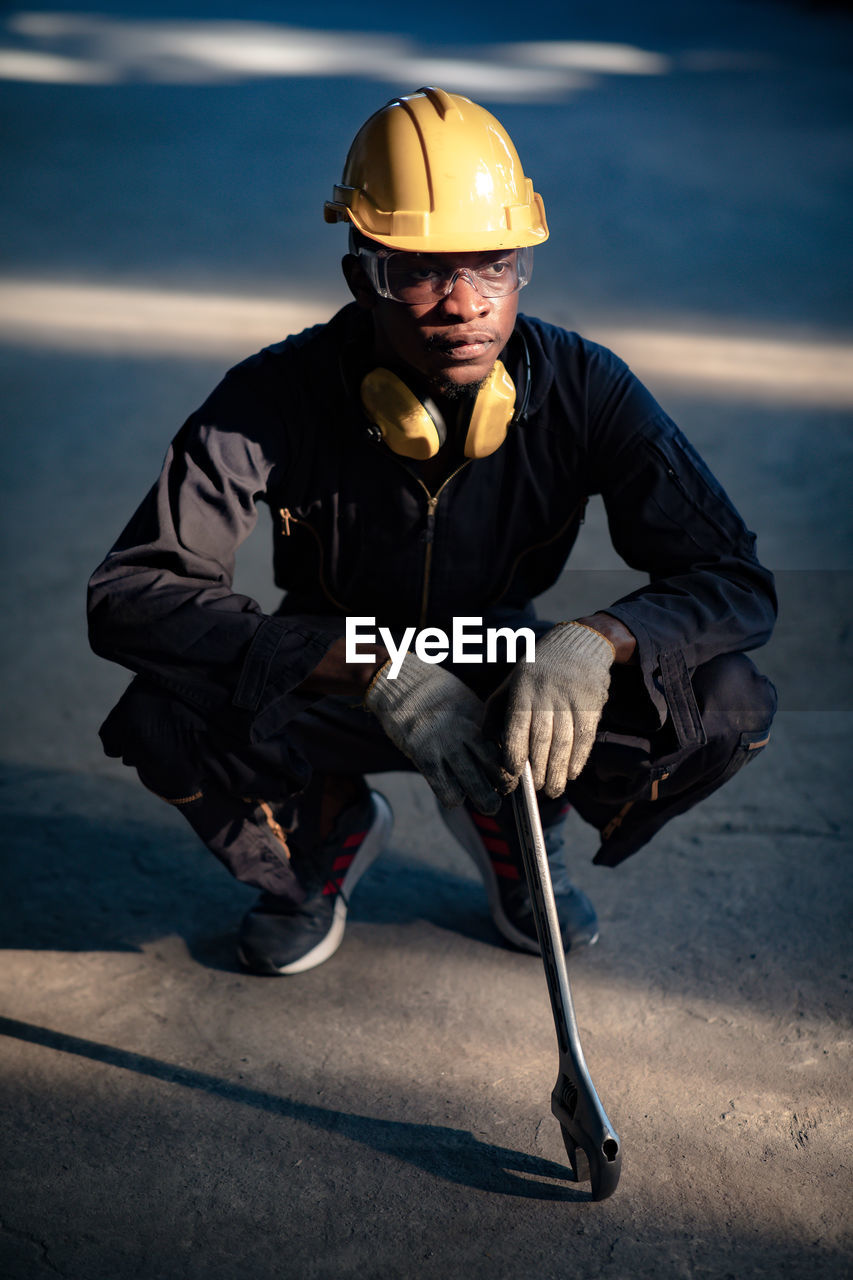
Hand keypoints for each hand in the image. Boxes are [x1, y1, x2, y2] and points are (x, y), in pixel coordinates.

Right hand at [365, 653, 509, 812]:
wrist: (397, 682)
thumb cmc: (433, 694)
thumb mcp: (466, 702)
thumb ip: (482, 724)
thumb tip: (500, 746)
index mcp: (480, 716)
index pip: (507, 747)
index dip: (514, 765)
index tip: (512, 773)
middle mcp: (466, 730)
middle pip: (498, 768)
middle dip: (506, 787)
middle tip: (504, 793)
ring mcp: (445, 744)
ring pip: (476, 784)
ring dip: (486, 801)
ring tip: (489, 806)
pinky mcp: (423, 755)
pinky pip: (445, 789)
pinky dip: (453, 798)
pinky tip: (454, 795)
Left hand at [488, 622, 614, 797]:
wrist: (578, 644)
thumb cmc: (537, 670)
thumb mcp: (510, 683)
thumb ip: (496, 711)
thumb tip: (486, 742)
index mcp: (523, 691)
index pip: (518, 726)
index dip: (515, 751)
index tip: (513, 773)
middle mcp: (546, 696)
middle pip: (542, 739)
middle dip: (539, 769)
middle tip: (536, 790)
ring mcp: (570, 700)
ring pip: (564, 742)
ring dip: (558, 770)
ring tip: (553, 790)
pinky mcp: (591, 705)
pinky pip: (584, 737)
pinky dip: (578, 759)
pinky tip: (571, 774)